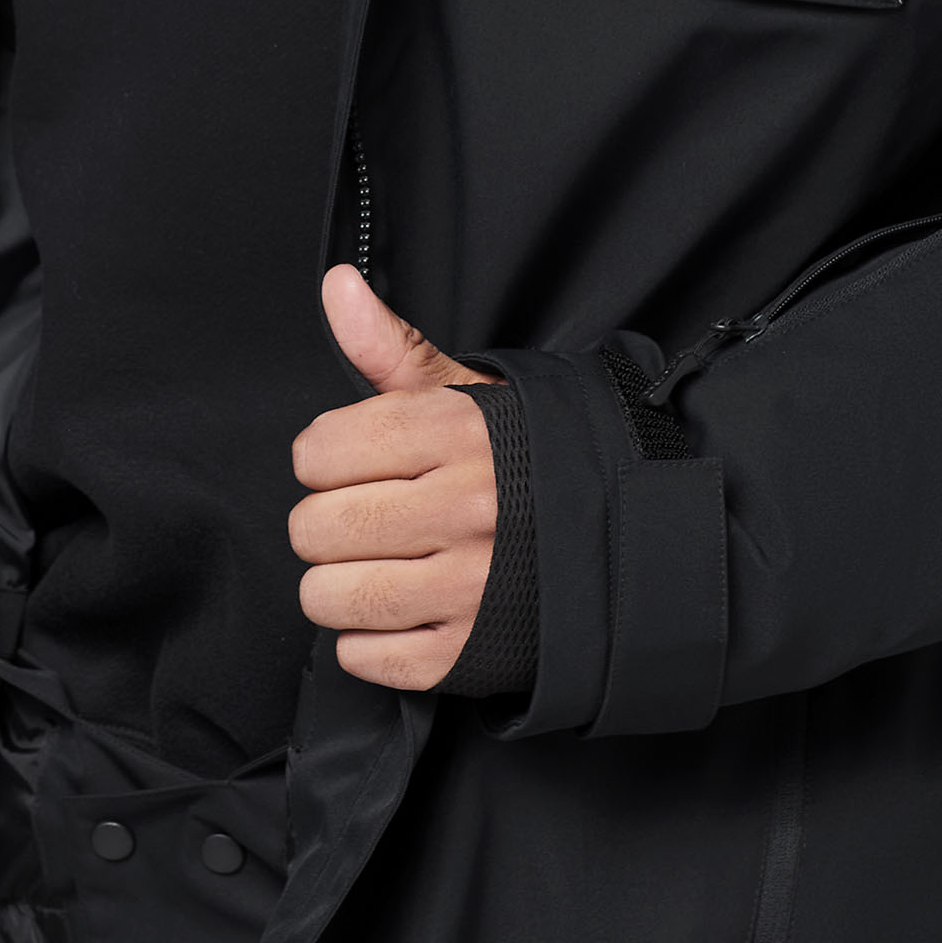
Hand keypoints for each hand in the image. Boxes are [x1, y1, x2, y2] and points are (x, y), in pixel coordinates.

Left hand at [290, 267, 496, 690]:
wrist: (625, 535)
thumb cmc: (531, 459)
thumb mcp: (469, 393)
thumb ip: (391, 346)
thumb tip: (336, 285)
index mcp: (457, 434)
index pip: (319, 451)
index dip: (326, 458)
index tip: (357, 464)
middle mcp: (464, 507)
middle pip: (317, 528)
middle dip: (328, 523)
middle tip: (370, 517)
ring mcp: (469, 586)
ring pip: (329, 596)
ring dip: (339, 584)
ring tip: (381, 565)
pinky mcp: (470, 653)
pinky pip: (365, 657)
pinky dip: (368, 640)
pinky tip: (405, 608)